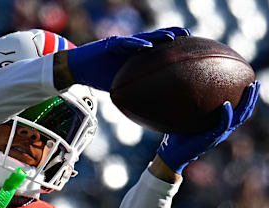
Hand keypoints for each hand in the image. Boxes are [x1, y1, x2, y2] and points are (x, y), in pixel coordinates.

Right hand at [66, 27, 189, 91]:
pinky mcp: (111, 44)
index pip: (158, 48)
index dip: (172, 47)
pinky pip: (125, 44)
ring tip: (170, 38)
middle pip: (155, 39)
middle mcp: (132, 47)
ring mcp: (122, 44)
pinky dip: (136, 45)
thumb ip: (134, 91)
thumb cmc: (99, 76)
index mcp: (136, 55)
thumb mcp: (121, 85)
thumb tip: (148, 111)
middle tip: (188, 35)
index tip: (190, 47)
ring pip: (143, 38)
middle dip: (171, 35)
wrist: (78, 68)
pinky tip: (146, 46)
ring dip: (157, 38)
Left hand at [156, 81, 260, 174]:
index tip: (251, 84)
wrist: (173, 156)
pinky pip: (222, 125)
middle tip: (257, 83)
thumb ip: (195, 108)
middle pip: (244, 113)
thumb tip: (190, 89)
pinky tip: (226, 103)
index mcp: (221, 126)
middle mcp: (224, 130)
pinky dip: (226, 115)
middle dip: (252, 98)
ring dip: (246, 103)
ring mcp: (219, 134)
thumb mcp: (191, 120)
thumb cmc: (179, 137)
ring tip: (250, 88)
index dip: (247, 100)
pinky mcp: (211, 138)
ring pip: (239, 118)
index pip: (239, 112)